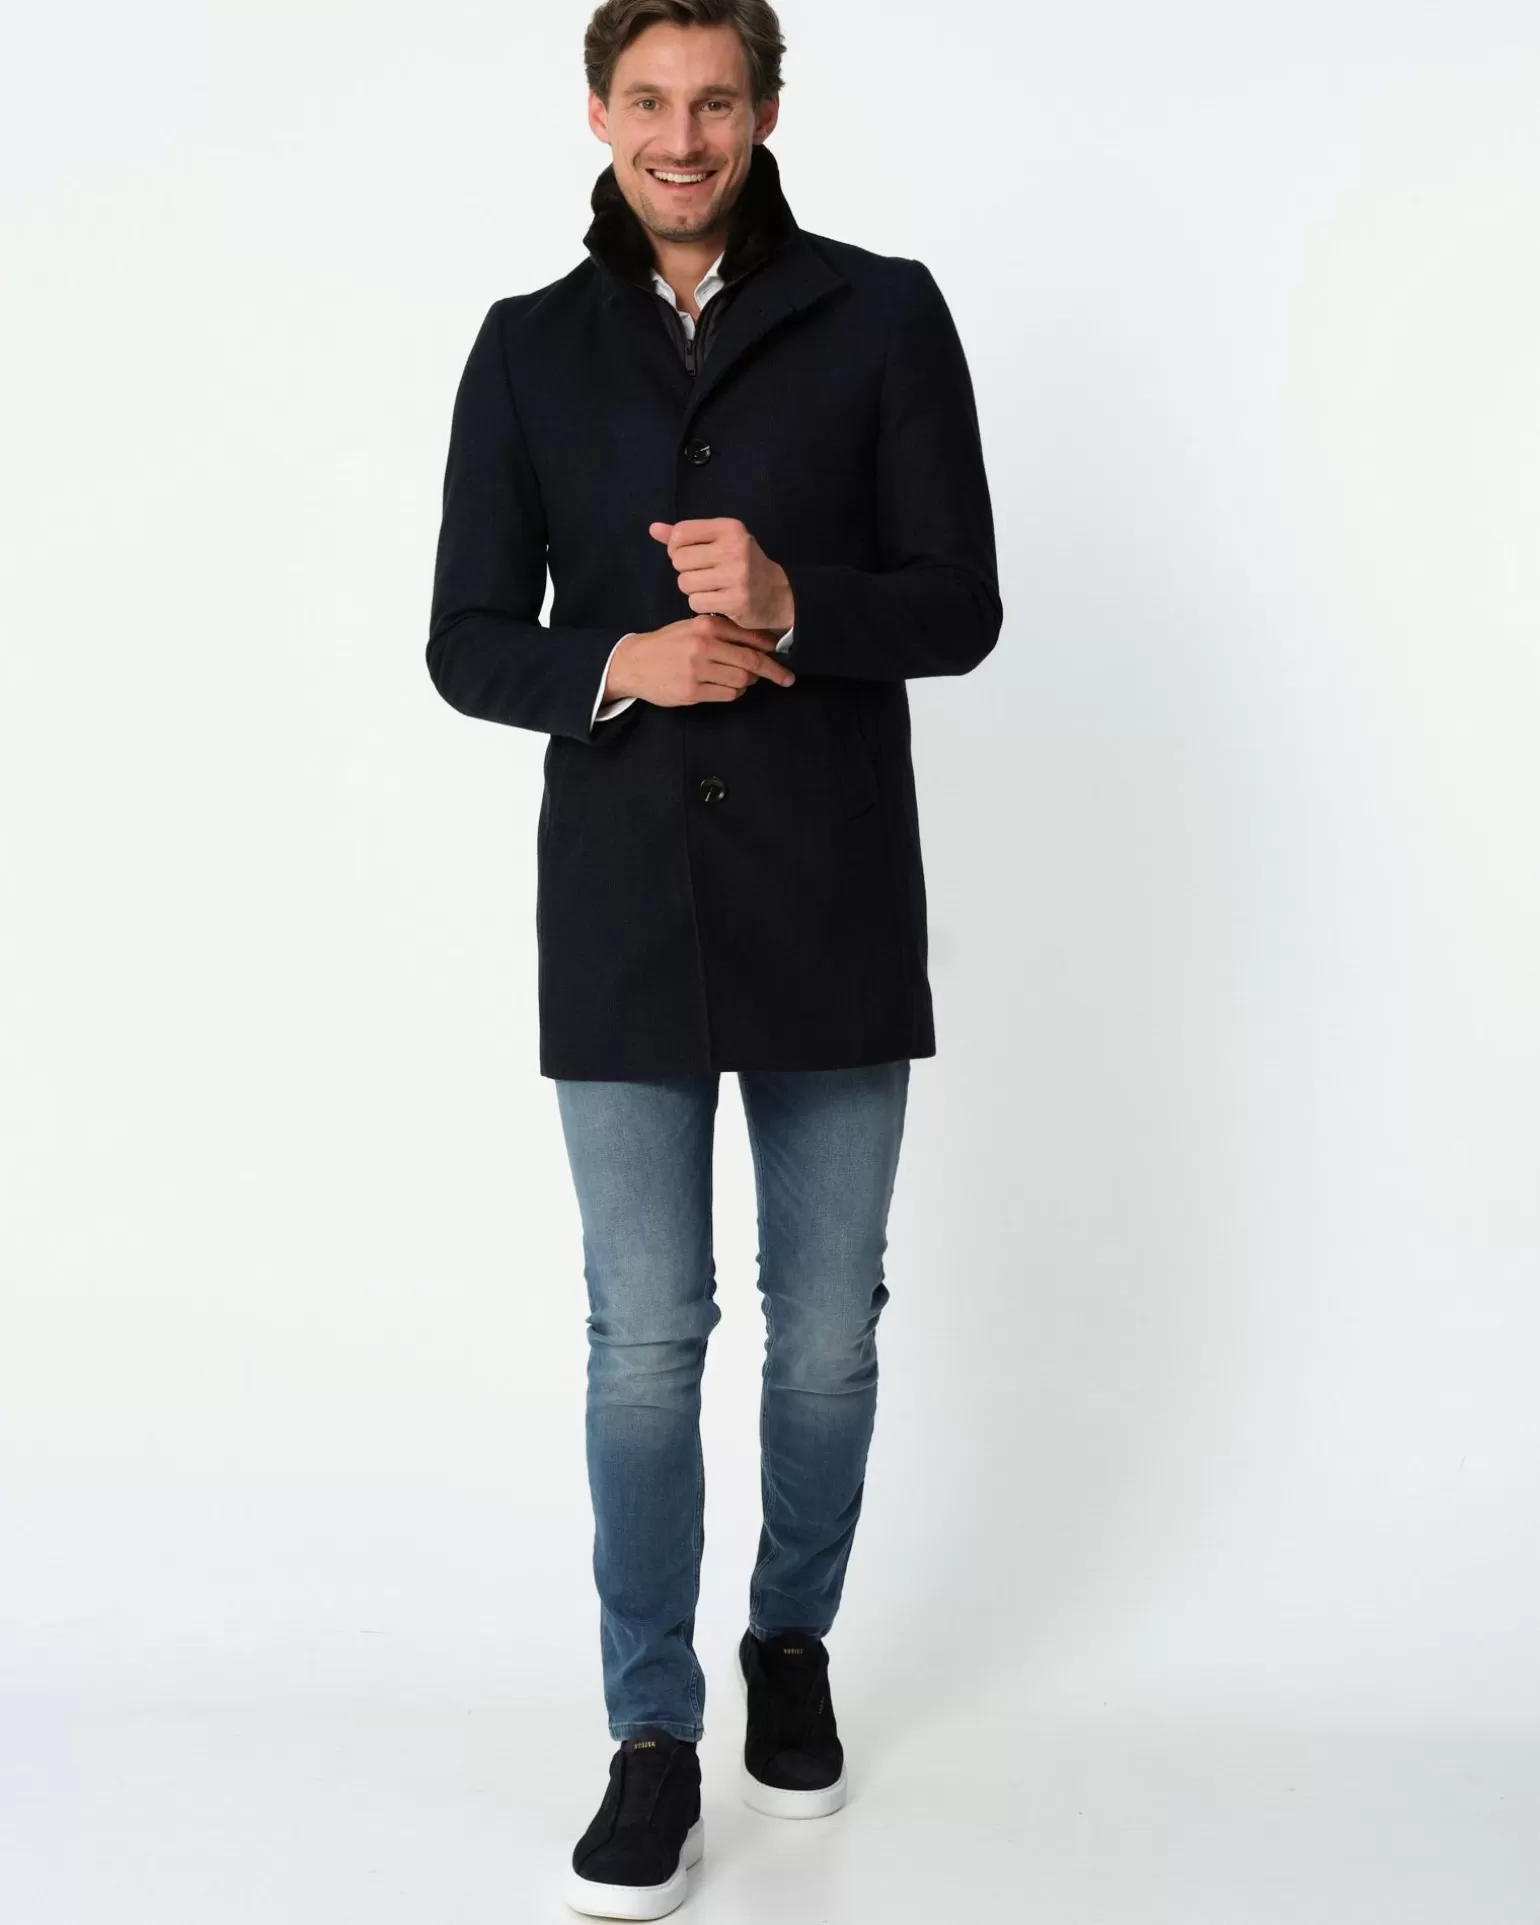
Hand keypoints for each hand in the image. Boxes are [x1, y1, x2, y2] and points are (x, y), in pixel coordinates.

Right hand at [604, 614, 796, 707]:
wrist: (634, 663)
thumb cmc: (668, 643)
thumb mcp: (692, 626)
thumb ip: (722, 630)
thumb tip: (762, 642)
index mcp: (706, 625)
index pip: (749, 636)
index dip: (770, 647)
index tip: (783, 653)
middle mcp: (703, 645)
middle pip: (751, 661)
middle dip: (774, 671)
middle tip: (788, 678)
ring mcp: (697, 670)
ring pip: (742, 681)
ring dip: (748, 683)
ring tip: (742, 679)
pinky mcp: (692, 691)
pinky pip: (728, 695)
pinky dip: (734, 693)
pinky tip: (726, 687)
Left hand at [649, 518, 795, 632]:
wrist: (776, 594)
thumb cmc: (741, 564)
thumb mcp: (719, 541)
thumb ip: (685, 535)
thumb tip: (653, 528)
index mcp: (729, 528)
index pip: (680, 533)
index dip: (675, 548)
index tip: (689, 556)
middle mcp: (734, 548)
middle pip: (679, 560)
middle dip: (685, 571)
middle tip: (704, 574)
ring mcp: (737, 576)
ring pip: (685, 583)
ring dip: (692, 589)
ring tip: (710, 588)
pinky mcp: (736, 601)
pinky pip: (696, 603)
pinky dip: (701, 604)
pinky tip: (716, 601)